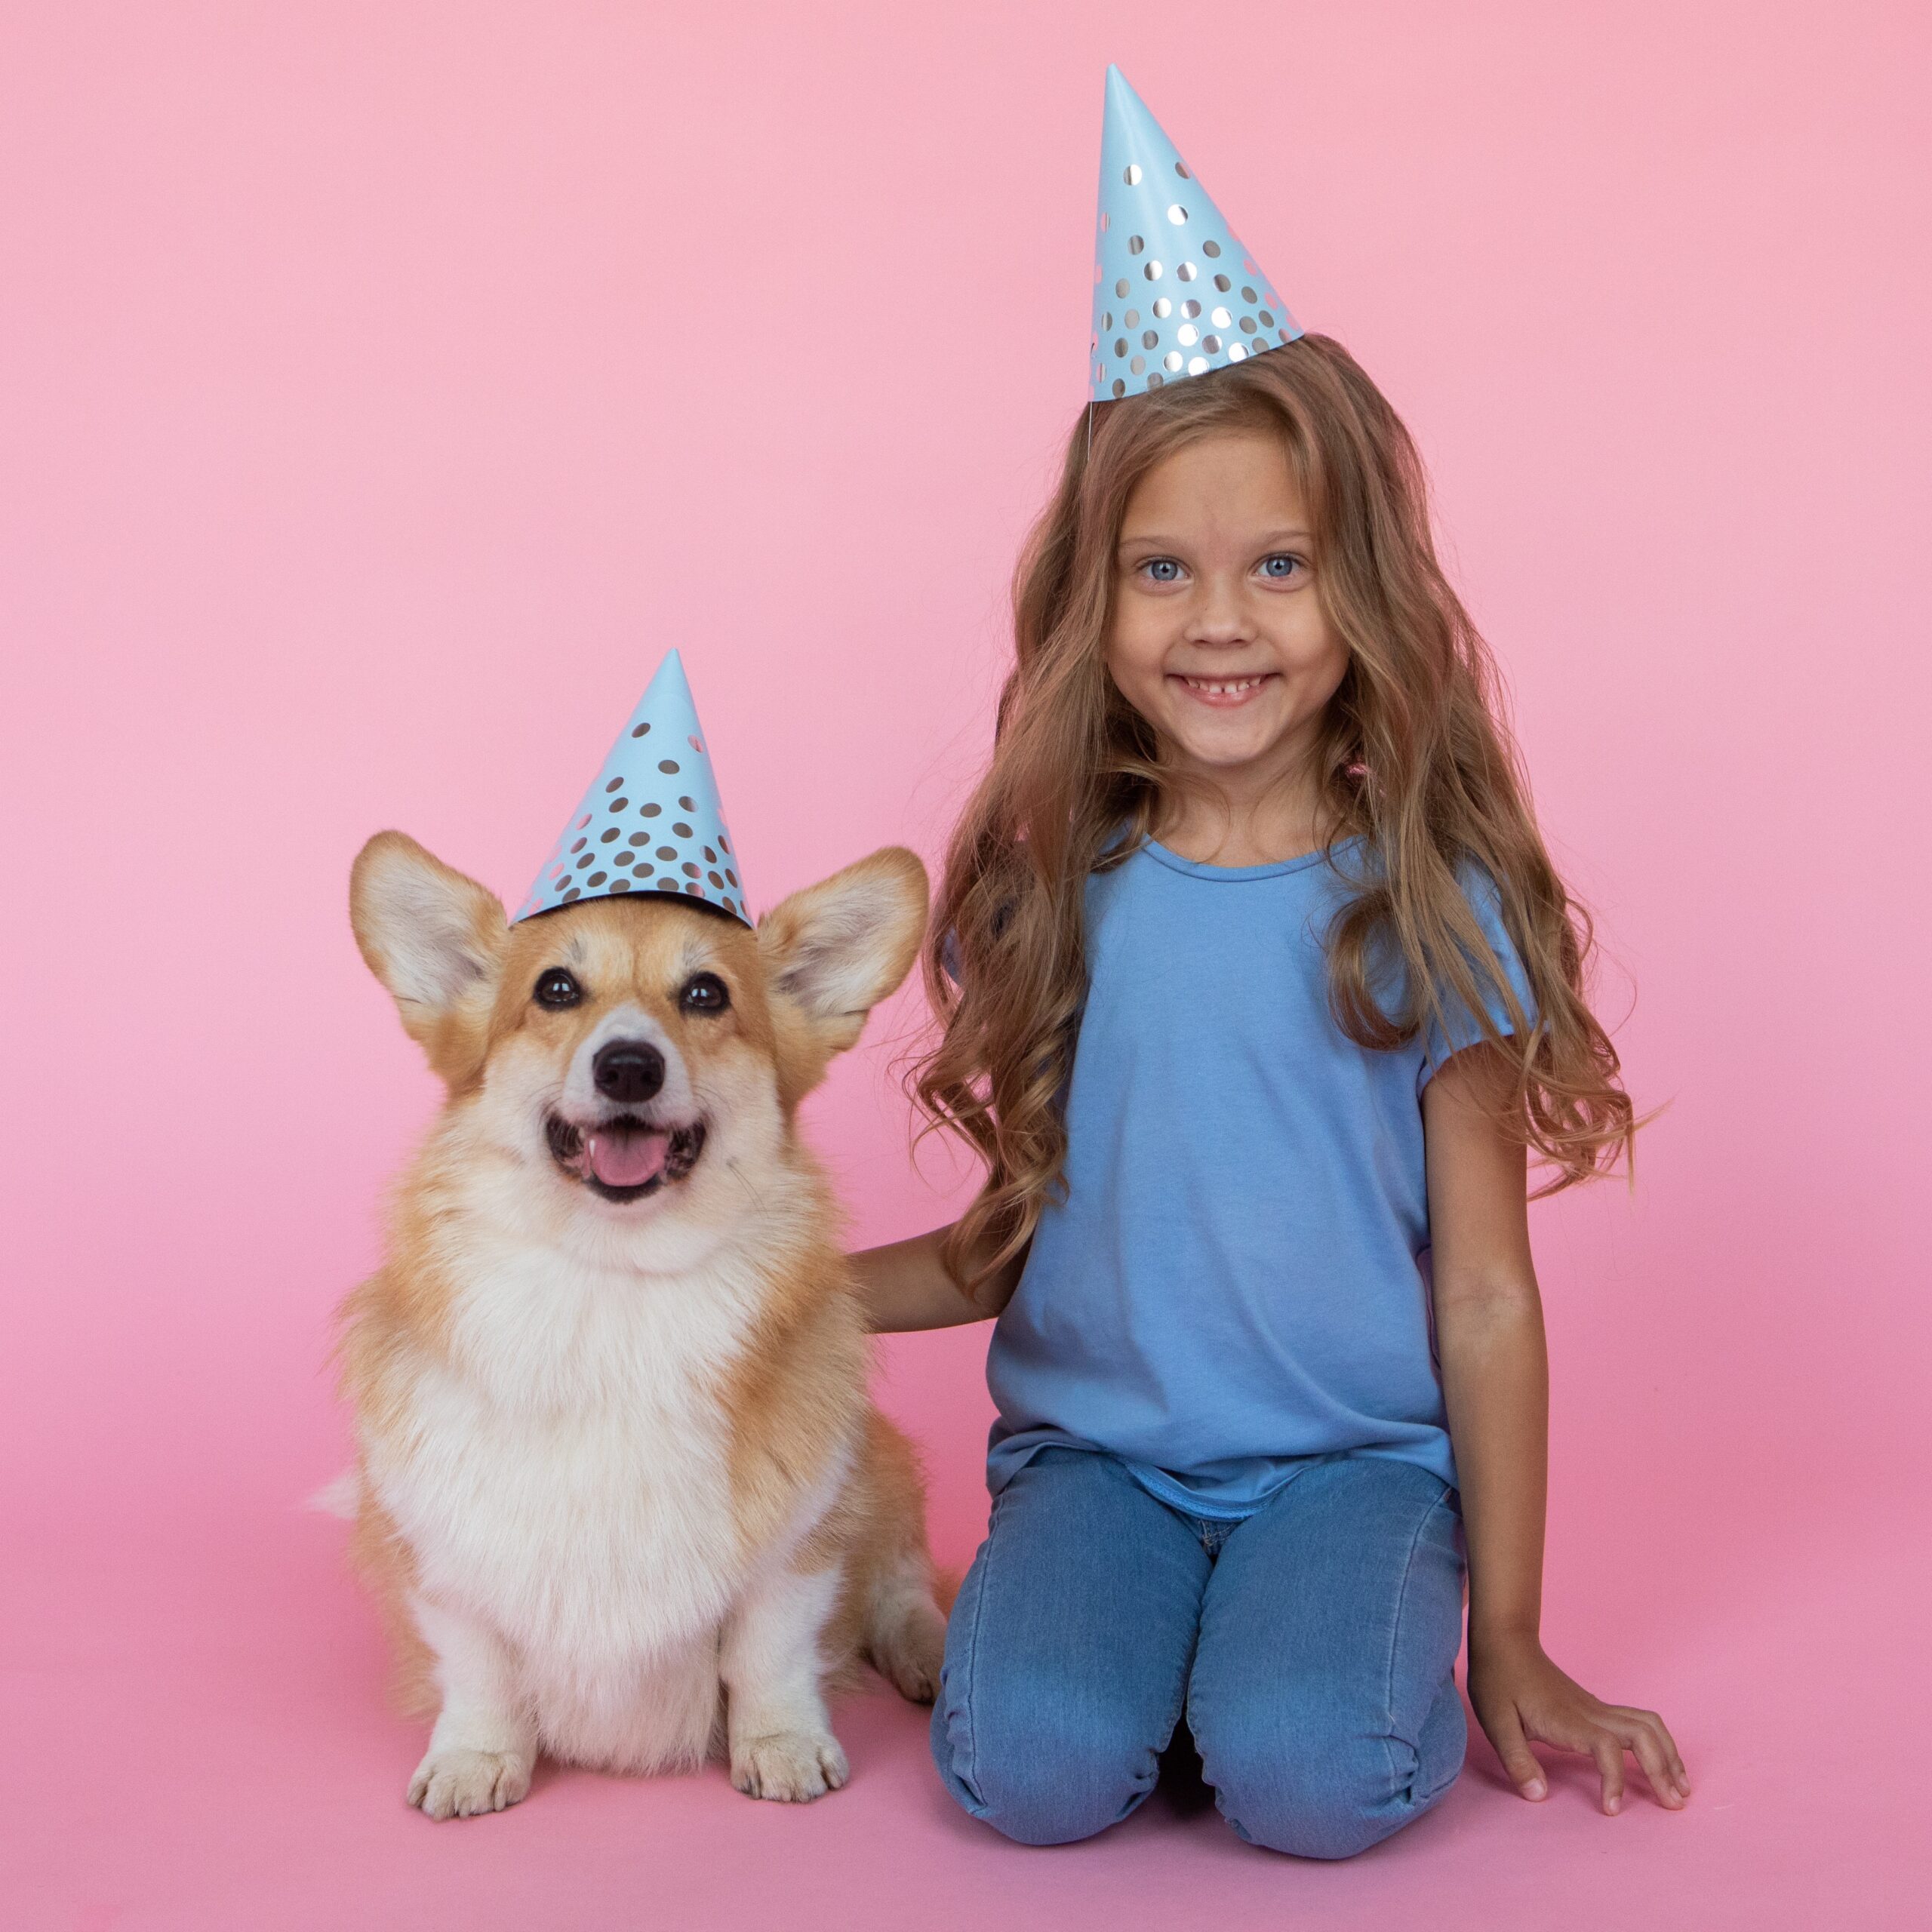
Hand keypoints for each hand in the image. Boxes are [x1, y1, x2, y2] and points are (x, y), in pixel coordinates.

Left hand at [1466, 1630, 1689, 1813]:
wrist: (1505, 1641)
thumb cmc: (1498, 1680)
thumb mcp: (1495, 1721)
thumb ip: (1516, 1759)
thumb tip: (1539, 1796)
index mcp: (1568, 1719)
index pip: (1606, 1748)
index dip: (1614, 1780)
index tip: (1611, 1810)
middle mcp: (1590, 1712)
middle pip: (1643, 1734)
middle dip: (1663, 1769)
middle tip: (1674, 1804)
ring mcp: (1597, 1707)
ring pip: (1648, 1725)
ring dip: (1668, 1755)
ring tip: (1680, 1787)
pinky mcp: (1596, 1707)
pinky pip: (1638, 1722)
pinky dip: (1658, 1743)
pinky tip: (1661, 1763)